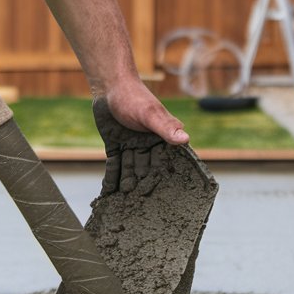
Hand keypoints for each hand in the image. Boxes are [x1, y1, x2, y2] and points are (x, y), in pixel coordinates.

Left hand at [95, 81, 189, 195]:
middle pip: (146, 169)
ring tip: (122, 204)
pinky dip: (111, 178)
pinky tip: (108, 193)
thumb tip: (186, 139)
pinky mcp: (114, 146)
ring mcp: (130, 146)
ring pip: (129, 170)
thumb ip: (166, 128)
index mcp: (161, 138)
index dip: (164, 179)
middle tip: (139, 208)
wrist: (109, 86)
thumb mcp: (150, 113)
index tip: (165, 198)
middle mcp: (147, 144)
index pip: (165, 162)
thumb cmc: (135, 97)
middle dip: (143, 186)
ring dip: (126, 184)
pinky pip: (114, 165)